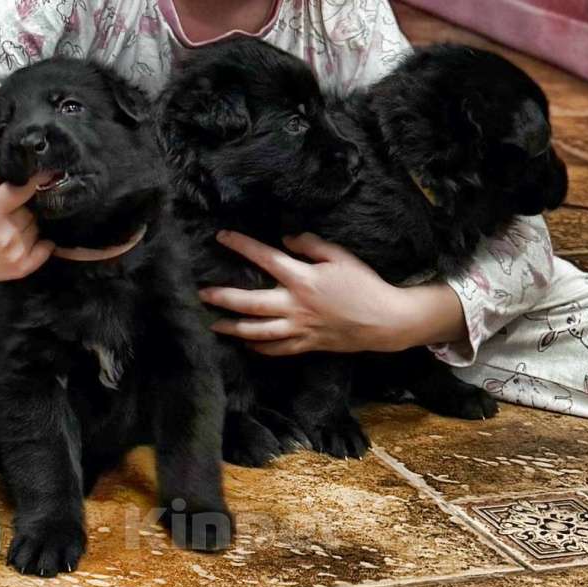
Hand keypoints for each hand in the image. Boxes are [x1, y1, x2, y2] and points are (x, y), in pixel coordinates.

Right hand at [0, 153, 54, 284]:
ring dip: (27, 222)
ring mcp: (13, 254)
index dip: (35, 181)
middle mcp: (4, 235)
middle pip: (30, 209)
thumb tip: (5, 168)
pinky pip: (45, 249)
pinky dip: (41, 241)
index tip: (46, 174)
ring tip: (6, 224)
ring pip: (37, 226)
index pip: (25, 190)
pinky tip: (24, 236)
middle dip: (20, 204)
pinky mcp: (18, 269)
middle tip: (4, 207)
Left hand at [198, 231, 468, 355]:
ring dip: (233, 328)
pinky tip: (246, 345)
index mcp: (302, 278)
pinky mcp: (307, 345)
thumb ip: (311, 245)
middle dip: (223, 298)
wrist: (385, 321)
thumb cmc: (364, 284)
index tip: (221, 236)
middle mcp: (295, 305)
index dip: (241, 245)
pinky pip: (277, 350)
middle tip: (202, 294)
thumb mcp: (340, 256)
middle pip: (250, 303)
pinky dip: (259, 348)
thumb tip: (286, 239)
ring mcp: (299, 328)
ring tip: (214, 325)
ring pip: (258, 332)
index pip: (264, 258)